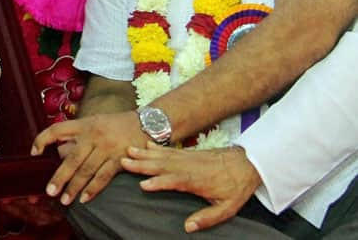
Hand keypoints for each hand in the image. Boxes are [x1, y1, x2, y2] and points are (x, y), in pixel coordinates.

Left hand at [31, 111, 146, 205]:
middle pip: (72, 158)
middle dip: (59, 176)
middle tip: (50, 191)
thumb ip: (77, 136)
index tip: (34, 153)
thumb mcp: (94, 122)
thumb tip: (59, 152)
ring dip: (75, 187)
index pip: (56, 130)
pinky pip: (104, 177)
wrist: (147, 123)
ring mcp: (107, 148)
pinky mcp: (120, 159)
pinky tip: (85, 198)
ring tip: (65, 200)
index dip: (42, 139)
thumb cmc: (116, 124)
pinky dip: (93, 189)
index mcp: (84, 124)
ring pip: (87, 171)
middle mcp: (93, 135)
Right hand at [122, 143, 261, 232]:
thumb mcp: (228, 207)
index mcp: (197, 180)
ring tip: (128, 151)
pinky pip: (169, 150)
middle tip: (124, 162)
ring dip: (144, 154)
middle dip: (143, 164)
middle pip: (162, 165)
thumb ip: (207, 218)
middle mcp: (189, 167)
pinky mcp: (188, 153)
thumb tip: (188, 227)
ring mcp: (188, 158)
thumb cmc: (236, 186)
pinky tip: (145, 144)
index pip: (174, 181)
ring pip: (162, 156)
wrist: (248, 163)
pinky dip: (156, 147)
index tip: (143, 185)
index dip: (159, 183)